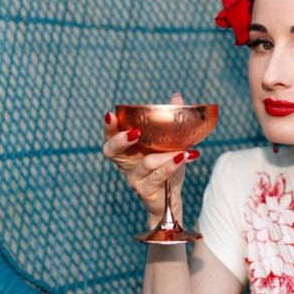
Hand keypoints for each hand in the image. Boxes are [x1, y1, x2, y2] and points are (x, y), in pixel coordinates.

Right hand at [102, 93, 199, 227]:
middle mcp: (126, 164)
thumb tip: (176, 97)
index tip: (110, 114)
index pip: (110, 137)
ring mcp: (134, 179)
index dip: (108, 127)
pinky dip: (172, 166)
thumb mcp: (169, 143)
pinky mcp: (146, 191)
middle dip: (121, 140)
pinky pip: (159, 177)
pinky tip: (185, 157)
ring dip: (164, 156)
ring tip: (181, 150)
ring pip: (145, 164)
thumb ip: (169, 122)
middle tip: (135, 133)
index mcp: (127, 151)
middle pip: (111, 151)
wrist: (171, 197)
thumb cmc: (166, 167)